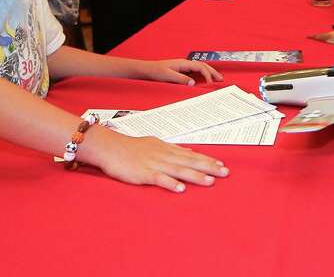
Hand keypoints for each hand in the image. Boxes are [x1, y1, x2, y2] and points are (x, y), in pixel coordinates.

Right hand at [88, 128, 228, 192]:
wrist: (108, 147)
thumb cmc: (130, 147)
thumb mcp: (154, 144)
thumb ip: (172, 149)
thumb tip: (189, 152)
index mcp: (166, 149)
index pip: (191, 155)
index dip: (207, 160)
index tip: (222, 165)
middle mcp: (164, 155)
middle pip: (190, 162)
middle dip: (208, 167)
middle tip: (225, 173)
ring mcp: (154, 164)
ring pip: (178, 170)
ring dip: (195, 176)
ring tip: (210, 181)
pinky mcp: (143, 173)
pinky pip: (158, 179)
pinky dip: (170, 183)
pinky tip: (180, 189)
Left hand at [142, 59, 222, 85]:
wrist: (149, 70)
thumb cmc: (157, 71)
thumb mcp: (168, 76)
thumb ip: (181, 79)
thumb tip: (193, 83)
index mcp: (184, 63)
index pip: (200, 67)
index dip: (207, 75)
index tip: (210, 83)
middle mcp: (185, 64)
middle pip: (203, 66)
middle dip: (213, 72)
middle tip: (221, 79)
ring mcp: (184, 67)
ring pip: (200, 69)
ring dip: (209, 73)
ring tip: (216, 79)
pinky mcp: (182, 71)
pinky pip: (195, 73)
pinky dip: (203, 76)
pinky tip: (205, 81)